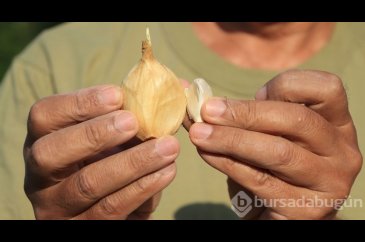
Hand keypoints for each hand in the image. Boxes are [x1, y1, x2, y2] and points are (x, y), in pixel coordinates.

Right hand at [23, 85, 177, 218]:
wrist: (114, 203)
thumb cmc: (112, 158)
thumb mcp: (113, 135)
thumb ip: (130, 113)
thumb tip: (176, 87)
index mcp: (42, 142)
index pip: (44, 116)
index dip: (78, 103)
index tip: (117, 95)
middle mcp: (39, 176)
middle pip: (51, 153)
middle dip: (95, 134)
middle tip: (134, 122)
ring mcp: (57, 207)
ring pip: (88, 184)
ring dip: (133, 162)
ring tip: (168, 147)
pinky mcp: (82, 228)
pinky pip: (111, 209)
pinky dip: (142, 188)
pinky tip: (167, 171)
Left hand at [189, 70, 362, 218]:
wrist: (283, 212)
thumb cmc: (273, 164)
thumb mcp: (267, 133)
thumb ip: (242, 112)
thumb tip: (192, 93)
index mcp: (337, 124)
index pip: (326, 88)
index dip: (286, 85)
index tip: (255, 93)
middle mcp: (341, 152)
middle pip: (296, 119)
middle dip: (245, 113)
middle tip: (208, 111)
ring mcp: (328, 182)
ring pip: (278, 152)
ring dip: (231, 139)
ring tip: (199, 133)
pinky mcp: (305, 209)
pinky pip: (260, 181)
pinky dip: (228, 163)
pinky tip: (207, 153)